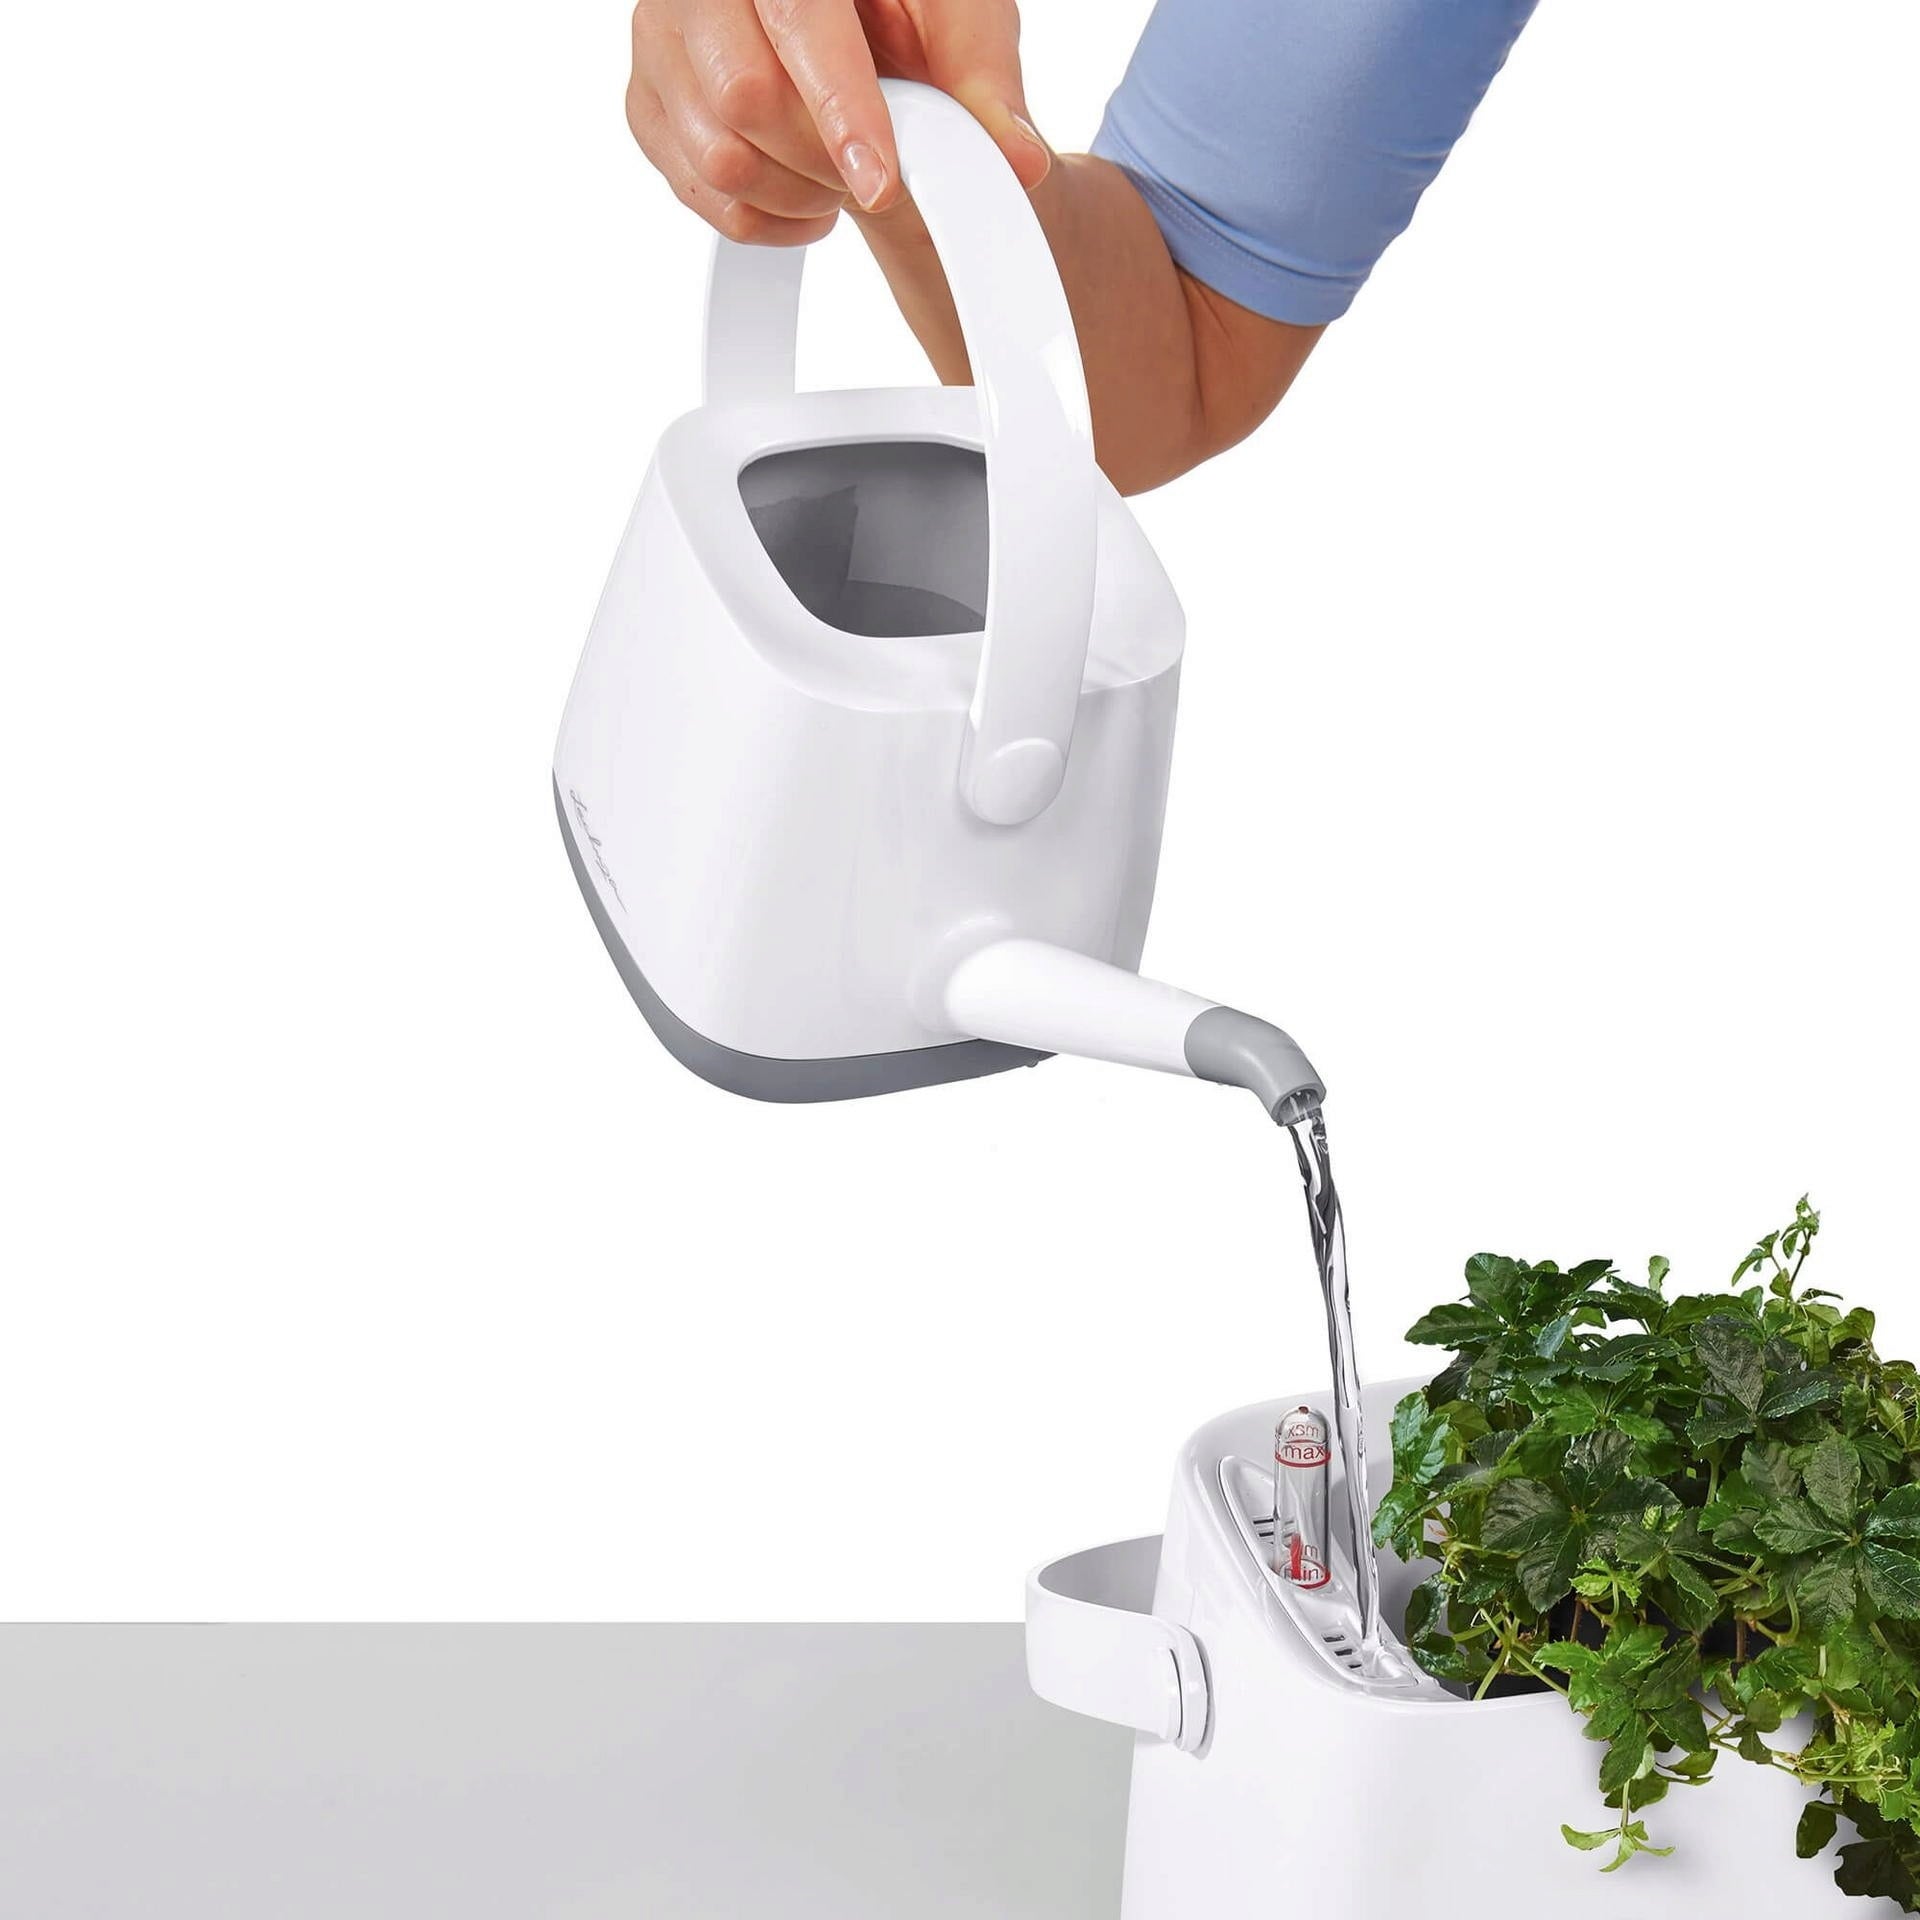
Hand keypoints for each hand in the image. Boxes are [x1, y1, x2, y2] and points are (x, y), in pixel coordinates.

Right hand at [626, 0, 1050, 245]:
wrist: (851, 17)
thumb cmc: (898, 3)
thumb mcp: (956, 12)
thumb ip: (985, 76)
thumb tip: (1017, 158)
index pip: (795, 21)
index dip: (840, 110)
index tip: (881, 182)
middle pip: (743, 100)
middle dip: (824, 161)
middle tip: (875, 170)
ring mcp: (660, 38)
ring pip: (718, 157)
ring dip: (797, 195)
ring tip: (841, 173)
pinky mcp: (647, 101)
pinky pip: (701, 194)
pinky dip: (766, 219)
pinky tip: (805, 190)